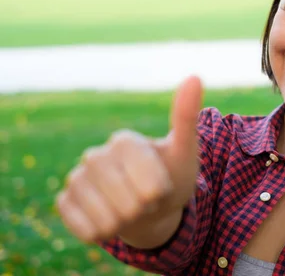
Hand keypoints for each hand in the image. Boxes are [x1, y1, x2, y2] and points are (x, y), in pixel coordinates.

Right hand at [56, 76, 202, 243]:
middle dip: (146, 208)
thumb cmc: (171, 176)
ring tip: (131, 208)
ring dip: (127, 223)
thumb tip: (195, 76)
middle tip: (147, 198)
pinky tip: (110, 219)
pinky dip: (104, 232)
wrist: (151, 207)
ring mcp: (77, 179)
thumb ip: (186, 116)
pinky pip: (86, 229)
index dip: (161, 191)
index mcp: (123, 141)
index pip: (150, 184)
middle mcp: (94, 155)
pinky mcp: (65, 202)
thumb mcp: (186, 151)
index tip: (162, 184)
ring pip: (108, 220)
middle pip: (130, 204)